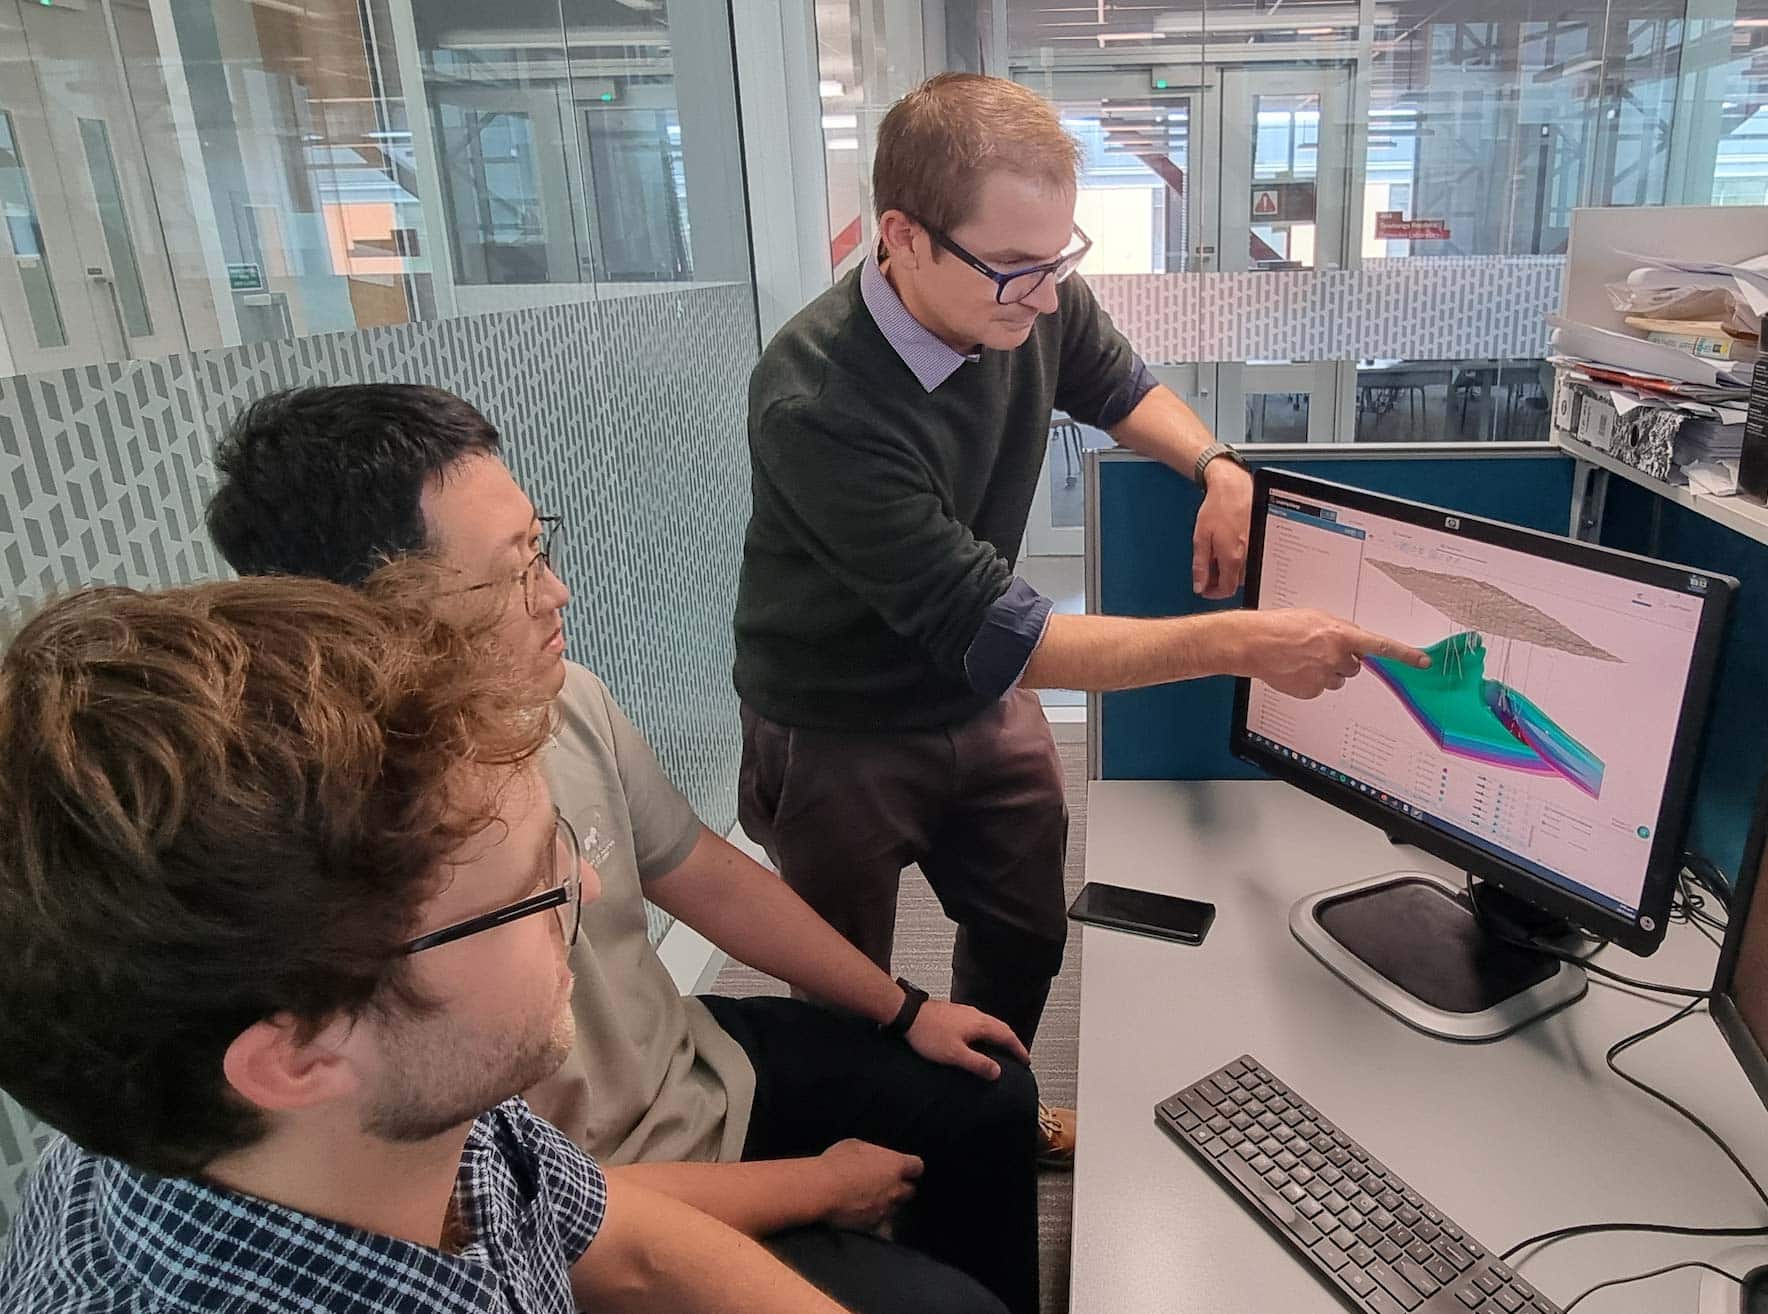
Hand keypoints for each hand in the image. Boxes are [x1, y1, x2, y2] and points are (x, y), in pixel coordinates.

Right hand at [815, 1139, 923, 1232]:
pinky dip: (876, 1221)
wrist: (822, 1191)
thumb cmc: (837, 1162)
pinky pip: (881, 1225)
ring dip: (888, 1205)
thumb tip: (874, 1160)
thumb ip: (872, 1154)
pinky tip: (864, 1217)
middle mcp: (896, 1189)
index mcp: (896, 1165)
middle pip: (910, 1191)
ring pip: (895, 1209)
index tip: (901, 1167)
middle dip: (901, 1188)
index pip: (917, 1166)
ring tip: (872, 1202)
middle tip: (885, 1185)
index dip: (910, 1167)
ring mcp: (886, 1210)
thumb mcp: (855, 1146)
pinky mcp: (874, 1227)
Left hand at [904, 999, 1030, 1079]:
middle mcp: (976, 1015)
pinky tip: (979, 1040)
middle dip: (1012, 1041)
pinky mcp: (955, 1012)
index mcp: (980, 1024)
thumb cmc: (930, 1035)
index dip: (1019, 1049)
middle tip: (1019, 1055)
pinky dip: (987, 1032)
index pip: (1007, 1036)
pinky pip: (979, 1023)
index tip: (1027, 1060)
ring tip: (1002, 1049)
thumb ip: (978, 1063)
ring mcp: (965, 1011)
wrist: (907, 1014)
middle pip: (1001, 1027)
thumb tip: (998, 1072)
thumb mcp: (955, 1055)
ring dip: (999, 1036)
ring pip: (990, 1023)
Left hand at [1192, 458, 1252, 599]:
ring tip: (1215, 557)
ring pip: (1243, 572)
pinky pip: (1249, 559)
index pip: (1226, 589)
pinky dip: (1237, 560)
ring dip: (1229, 571)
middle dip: (1220, 582)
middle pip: (1235, 583)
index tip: (1204, 589)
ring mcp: (1255, 549)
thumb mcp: (1201, 538)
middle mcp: (1247, 556)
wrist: (1234, 488)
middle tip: (1206, 572)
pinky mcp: (1259, 541)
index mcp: (1232, 557)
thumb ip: (1200, 565)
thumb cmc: (1217, 508)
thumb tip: (1199, 585)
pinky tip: (1227, 548)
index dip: (1213, 593)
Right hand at [1240, 609, 1428, 698]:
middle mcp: (1337, 658)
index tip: (1423, 661)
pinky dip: (1311, 680)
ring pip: (1338, 679)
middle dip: (1343, 660)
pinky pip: (1320, 688)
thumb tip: (1353, 638)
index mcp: (1341, 636)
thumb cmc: (1279, 627)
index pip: (1381, 647)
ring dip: (1327, 670)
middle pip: (1355, 666)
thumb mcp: (1315, 617)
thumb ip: (1340, 628)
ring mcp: (1324, 677)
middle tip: (1320, 650)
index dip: (1405, 655)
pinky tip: (1296, 669)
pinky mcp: (1311, 691)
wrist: (1254, 643)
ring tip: (1303, 659)